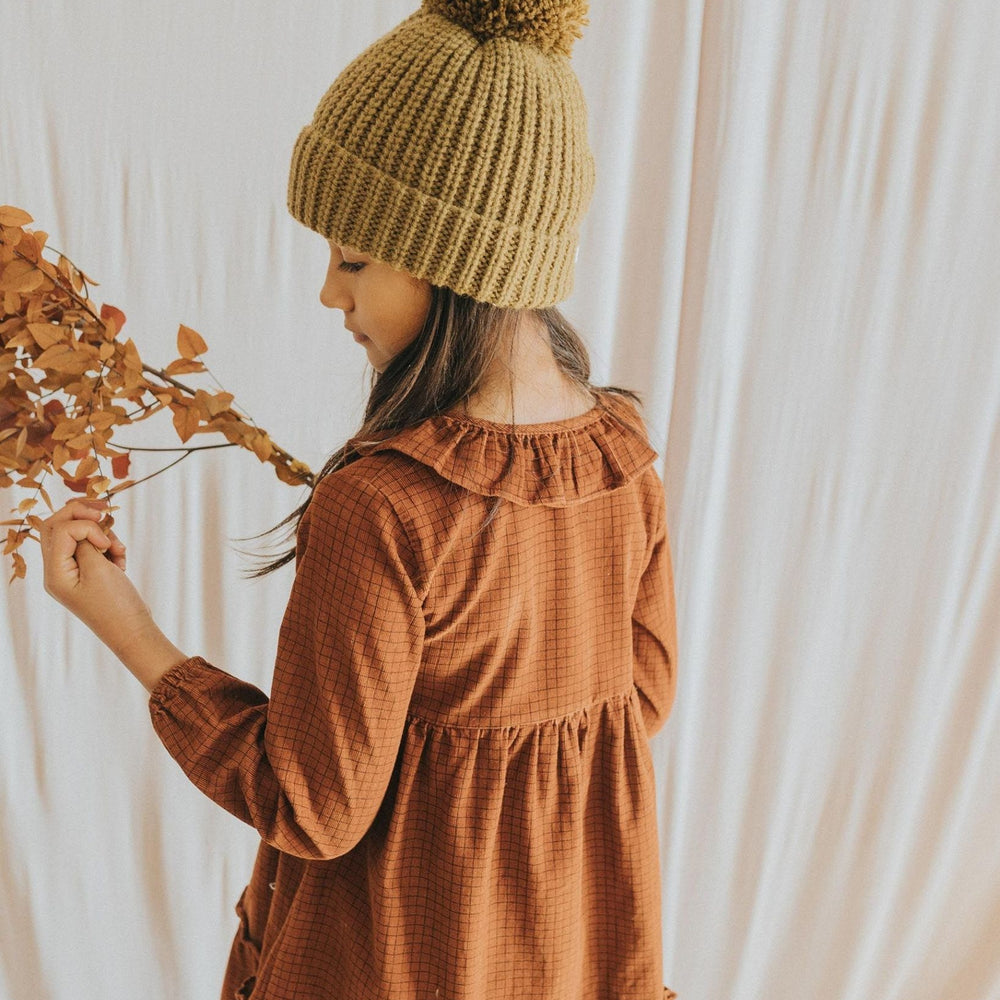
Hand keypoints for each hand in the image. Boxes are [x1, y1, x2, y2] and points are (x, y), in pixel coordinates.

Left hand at [40, 500, 186, 689]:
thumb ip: (87, 542)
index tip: (107, 543)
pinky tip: (121, 560)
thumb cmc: (116, 605)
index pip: (60, 530)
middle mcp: (57, 571)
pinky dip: (108, 547)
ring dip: (102, 535)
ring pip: (78, 536)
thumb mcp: (99, 569)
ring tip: (119, 551)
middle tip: (106, 515)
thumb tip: (84, 526)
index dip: (86, 526)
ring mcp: (72, 573)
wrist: (132, 631)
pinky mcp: (87, 574)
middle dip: (84, 516)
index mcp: (54, 573)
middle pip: (59, 527)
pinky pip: (91, 549)